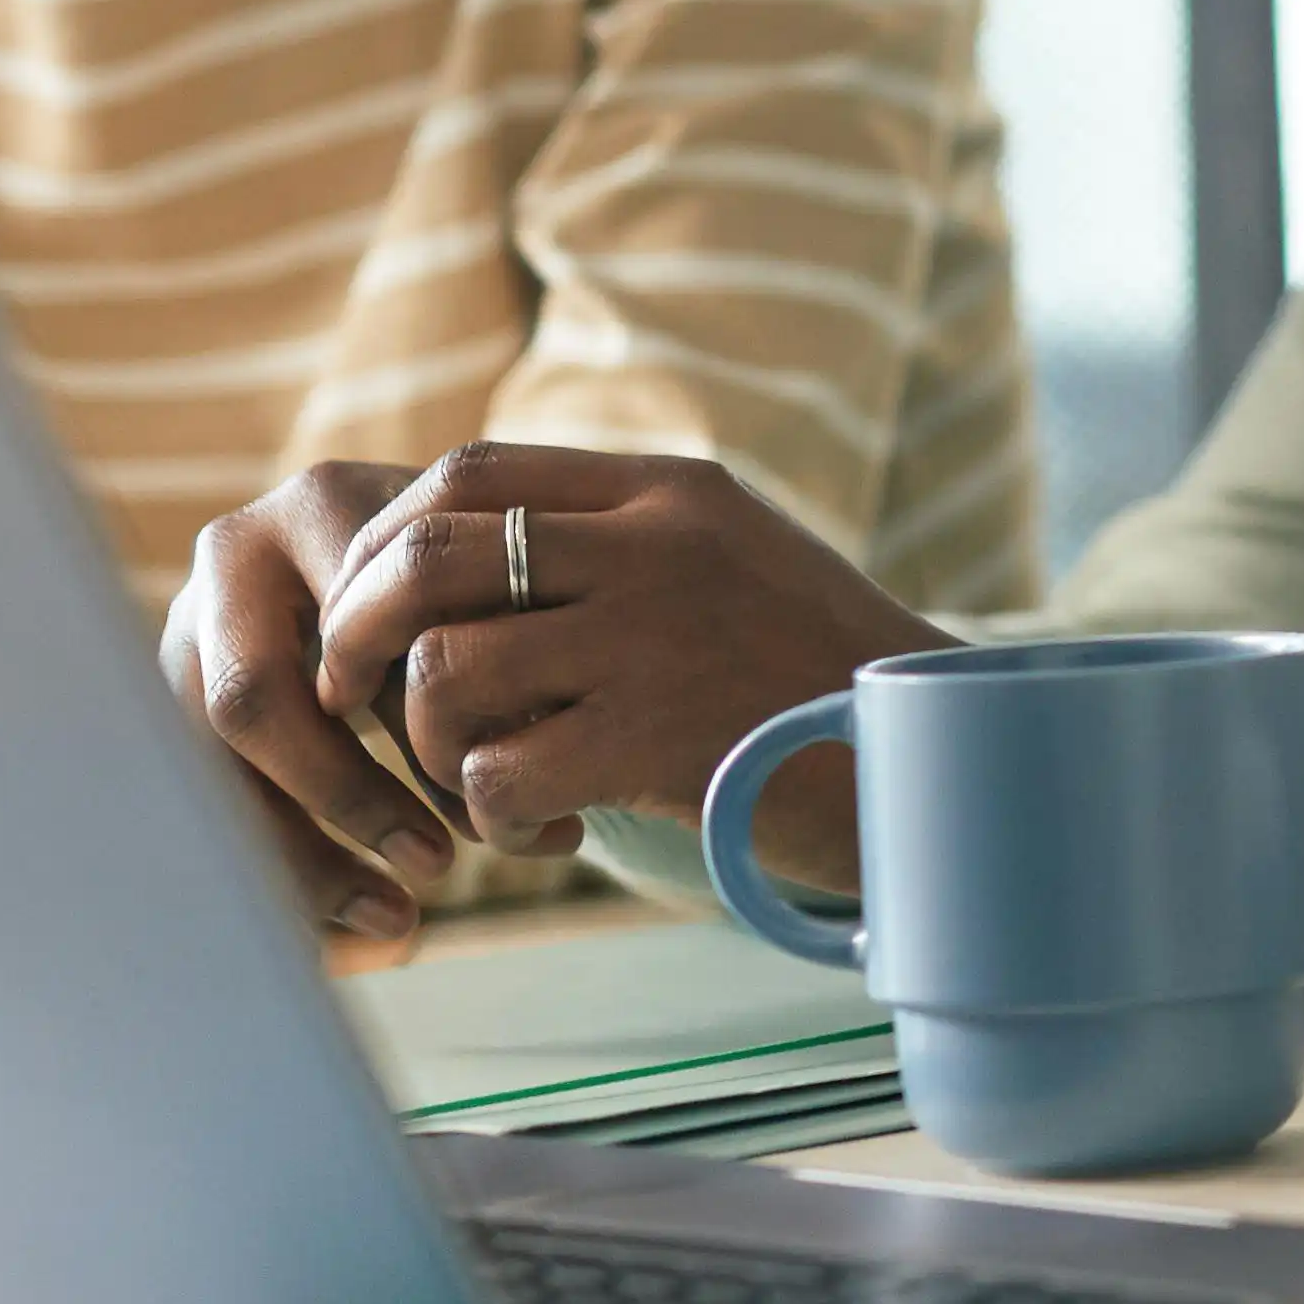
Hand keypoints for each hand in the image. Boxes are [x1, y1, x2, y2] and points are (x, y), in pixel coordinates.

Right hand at [163, 459, 460, 946]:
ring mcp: (189, 624)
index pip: (351, 628)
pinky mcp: (174, 693)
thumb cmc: (490, 575)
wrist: (423, 547)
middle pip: (255, 701)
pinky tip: (352, 929)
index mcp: (327, 506)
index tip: (494, 805)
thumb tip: (553, 829)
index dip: (413, 723)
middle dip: (348, 796)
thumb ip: (504, 672)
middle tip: (441, 864)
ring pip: (217, 766)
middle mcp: (237, 557)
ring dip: (309, 856)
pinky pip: (212, 801)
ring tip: (401, 920)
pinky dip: (286, 870)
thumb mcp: (497, 596)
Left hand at [307, 442, 937, 878]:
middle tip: (354, 697)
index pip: (469, 471)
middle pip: (426, 554)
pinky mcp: (659, 738)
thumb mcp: (736, 564)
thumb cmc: (823, 679)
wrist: (949, 757)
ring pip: (444, 672)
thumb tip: (472, 552)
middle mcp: (656, 547)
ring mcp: (657, 638)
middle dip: (357, 633)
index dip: (383, 540)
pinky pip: (497, 776)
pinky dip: (490, 819)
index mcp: (670, 491)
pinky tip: (543, 833)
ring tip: (478, 783)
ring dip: (427, 747)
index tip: (368, 611)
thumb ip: (626, 543)